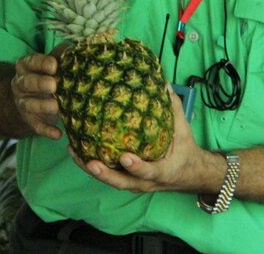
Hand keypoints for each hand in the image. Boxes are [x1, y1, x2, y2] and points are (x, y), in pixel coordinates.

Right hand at [12, 53, 61, 139]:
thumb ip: (61, 55)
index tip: (54, 65)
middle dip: (39, 83)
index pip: (30, 62)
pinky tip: (58, 134)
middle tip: (54, 84)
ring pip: (29, 105)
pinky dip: (46, 131)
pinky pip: (36, 126)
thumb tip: (76, 48)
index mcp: (26, 67)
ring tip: (57, 106)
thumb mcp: (52, 63)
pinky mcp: (30, 121)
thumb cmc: (47, 76)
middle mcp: (21, 84)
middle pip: (26, 82)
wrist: (32, 100)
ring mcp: (23, 103)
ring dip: (42, 106)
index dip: (41, 63)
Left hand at [69, 86, 213, 193]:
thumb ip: (172, 106)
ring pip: (111, 181)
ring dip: (92, 170)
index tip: (125, 157)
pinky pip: (108, 175)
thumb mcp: (183, 129)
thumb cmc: (185, 150)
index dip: (136, 166)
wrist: (188, 173)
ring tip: (74, 153)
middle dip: (105, 174)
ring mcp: (135, 183)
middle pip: (122, 182)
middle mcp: (147, 182)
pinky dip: (92, 166)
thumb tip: (162, 81)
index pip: (150, 172)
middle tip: (90, 162)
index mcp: (164, 170)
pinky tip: (77, 152)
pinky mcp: (126, 180)